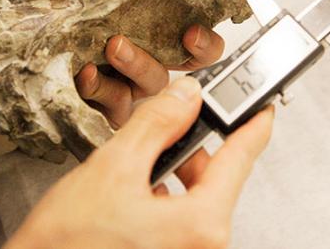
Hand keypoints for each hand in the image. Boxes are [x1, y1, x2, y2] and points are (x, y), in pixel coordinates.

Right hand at [4, 77, 273, 248]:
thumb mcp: (114, 168)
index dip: (252, 124)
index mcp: (200, 225)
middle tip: (177, 120)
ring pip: (194, 194)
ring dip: (174, 166)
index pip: (241, 159)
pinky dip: (164, 189)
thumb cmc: (68, 245)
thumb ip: (157, 125)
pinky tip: (139, 184)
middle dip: (194, 143)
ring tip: (146, 154)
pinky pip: (179, 213)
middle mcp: (201, 245)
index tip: (261, 106)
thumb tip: (186, 96)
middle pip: (215, 176)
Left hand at [33, 0, 223, 126]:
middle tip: (183, 36)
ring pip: (154, 84)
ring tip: (113, 44)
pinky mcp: (102, 109)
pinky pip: (117, 105)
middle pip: (187, 64)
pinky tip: (85, 73)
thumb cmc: (38, 14)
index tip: (195, 26)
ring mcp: (123, 86)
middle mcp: (138, 57)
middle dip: (195, 53)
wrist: (3, 47)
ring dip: (140, 63)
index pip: (185, 34)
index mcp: (138, 27)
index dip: (202, 34)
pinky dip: (104, 87)